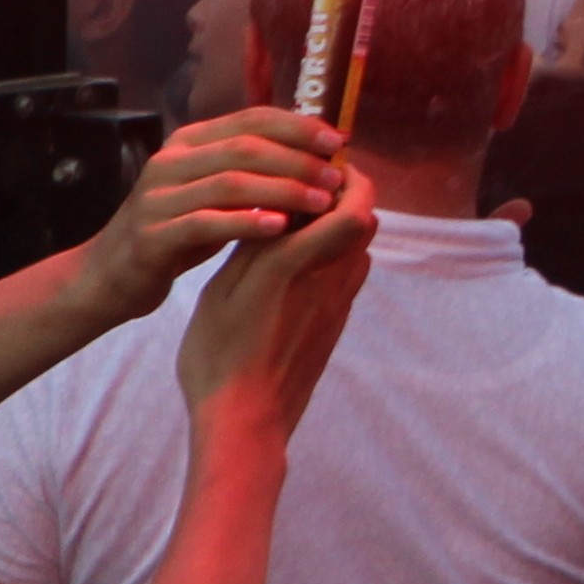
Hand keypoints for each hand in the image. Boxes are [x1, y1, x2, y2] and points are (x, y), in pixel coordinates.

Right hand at [79, 109, 343, 322]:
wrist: (109, 276)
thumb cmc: (177, 231)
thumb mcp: (214, 192)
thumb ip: (253, 170)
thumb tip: (321, 156)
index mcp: (189, 142)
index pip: (252, 119)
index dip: (299, 127)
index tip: (339, 142)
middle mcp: (170, 162)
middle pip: (246, 148)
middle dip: (298, 160)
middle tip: (335, 179)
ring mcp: (157, 198)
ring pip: (230, 183)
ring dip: (282, 190)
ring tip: (320, 204)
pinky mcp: (151, 235)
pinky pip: (205, 223)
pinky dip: (246, 222)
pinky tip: (280, 228)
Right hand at [176, 172, 373, 438]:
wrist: (247, 418)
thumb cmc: (219, 356)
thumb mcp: (222, 294)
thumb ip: (254, 249)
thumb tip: (276, 210)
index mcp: (295, 265)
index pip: (349, 209)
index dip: (346, 180)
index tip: (323, 165)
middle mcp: (329, 279)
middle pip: (363, 221)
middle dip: (349, 195)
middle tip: (315, 184)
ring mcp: (339, 302)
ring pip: (360, 245)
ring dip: (344, 223)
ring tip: (305, 216)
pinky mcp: (338, 322)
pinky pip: (350, 272)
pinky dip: (338, 252)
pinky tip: (304, 257)